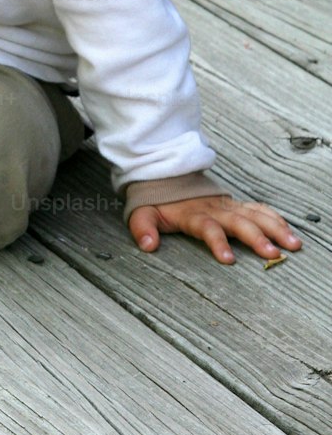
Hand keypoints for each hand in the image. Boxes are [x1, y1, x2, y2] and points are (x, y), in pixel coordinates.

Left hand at [129, 194, 301, 265]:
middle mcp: (214, 210)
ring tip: (293, 245)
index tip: (229, 260)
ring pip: (255, 215)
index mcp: (193, 215)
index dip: (218, 242)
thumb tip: (148, 245)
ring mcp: (228, 206)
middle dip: (257, 238)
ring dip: (275, 229)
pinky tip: (290, 231)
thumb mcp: (142, 214)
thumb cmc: (156, 201)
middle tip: (273, 254)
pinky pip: (259, 209)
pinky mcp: (236, 204)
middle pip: (239, 222)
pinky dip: (275, 218)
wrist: (166, 175)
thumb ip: (143, 229)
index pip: (207, 228)